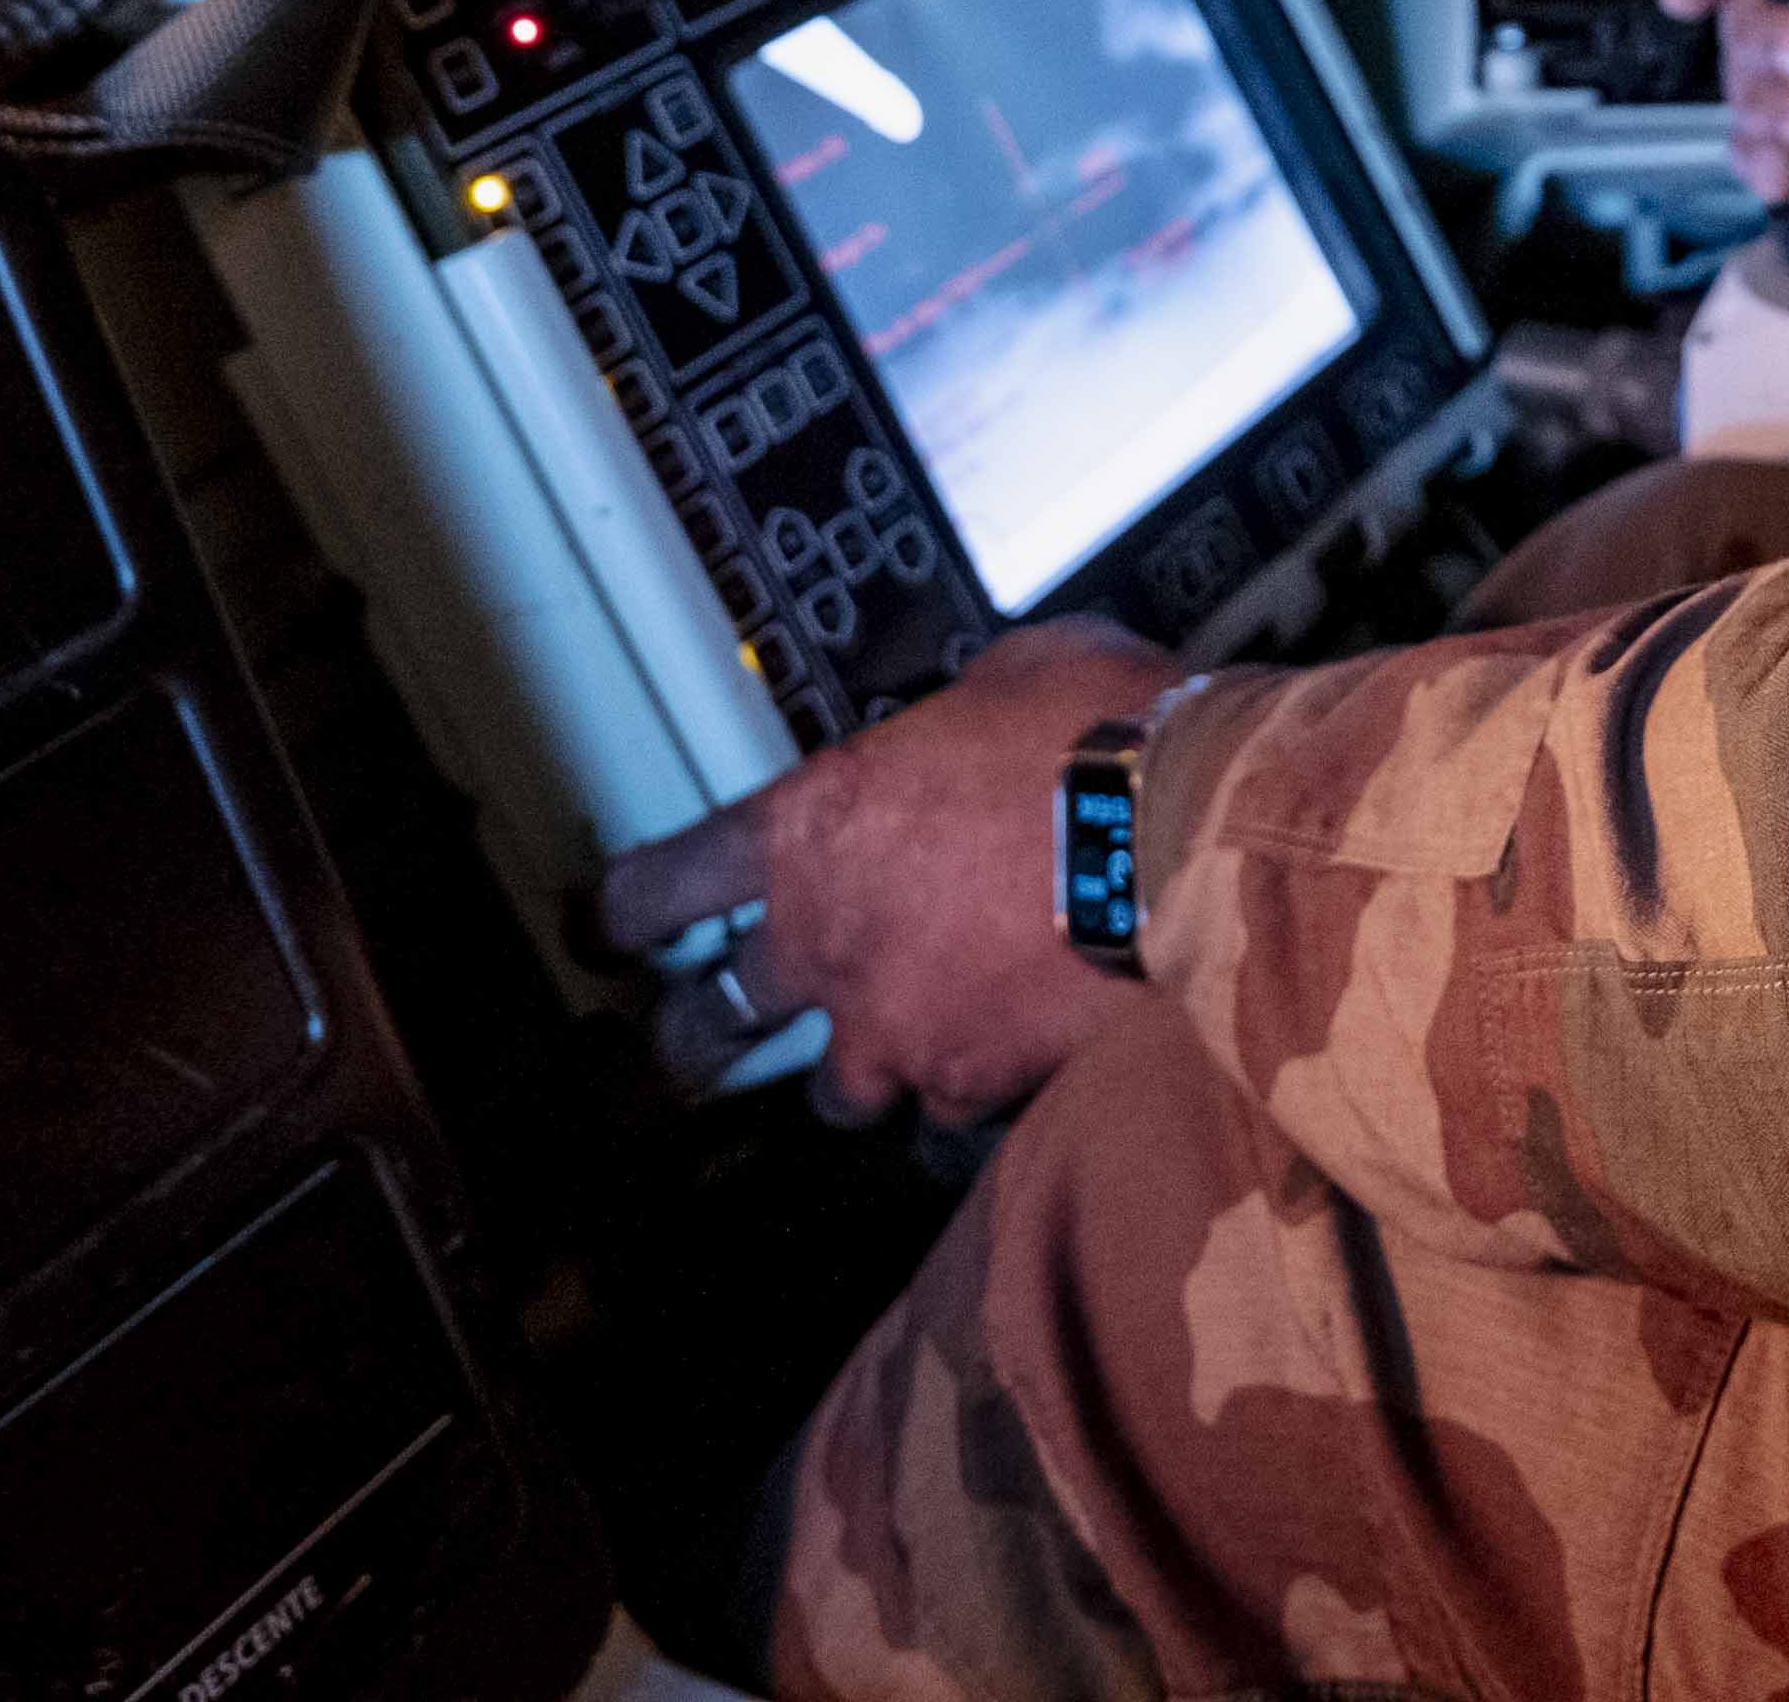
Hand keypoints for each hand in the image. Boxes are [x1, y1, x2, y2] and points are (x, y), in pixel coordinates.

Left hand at [593, 620, 1182, 1124]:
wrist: (1184, 830)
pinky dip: (969, 1099)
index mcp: (811, 825)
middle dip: (689, 1044)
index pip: (665, 884)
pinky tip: (1004, 1076)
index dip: (621, 915)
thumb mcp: (1010, 673)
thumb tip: (973, 716)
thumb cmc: (1099, 726)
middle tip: (684, 1056)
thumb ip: (955, 713)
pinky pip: (949, 1115)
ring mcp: (893, 1024)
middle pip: (710, 1020)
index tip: (604, 934)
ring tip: (891, 1065)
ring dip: (859, 1076)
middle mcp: (825, 938)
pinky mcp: (972, 1081)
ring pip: (834, 1092)